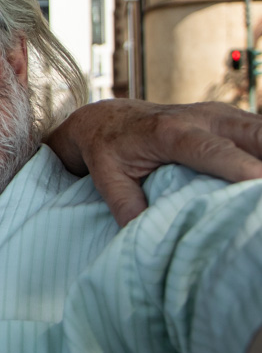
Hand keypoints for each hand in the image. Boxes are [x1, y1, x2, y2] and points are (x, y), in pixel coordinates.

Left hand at [46, 100, 261, 226]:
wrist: (106, 117)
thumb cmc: (106, 148)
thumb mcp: (107, 177)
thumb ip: (126, 205)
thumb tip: (145, 237)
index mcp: (169, 132)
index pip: (211, 150)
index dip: (239, 166)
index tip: (260, 181)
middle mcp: (201, 117)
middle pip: (253, 133)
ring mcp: (221, 115)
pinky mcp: (232, 119)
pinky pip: (261, 136)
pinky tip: (261, 181)